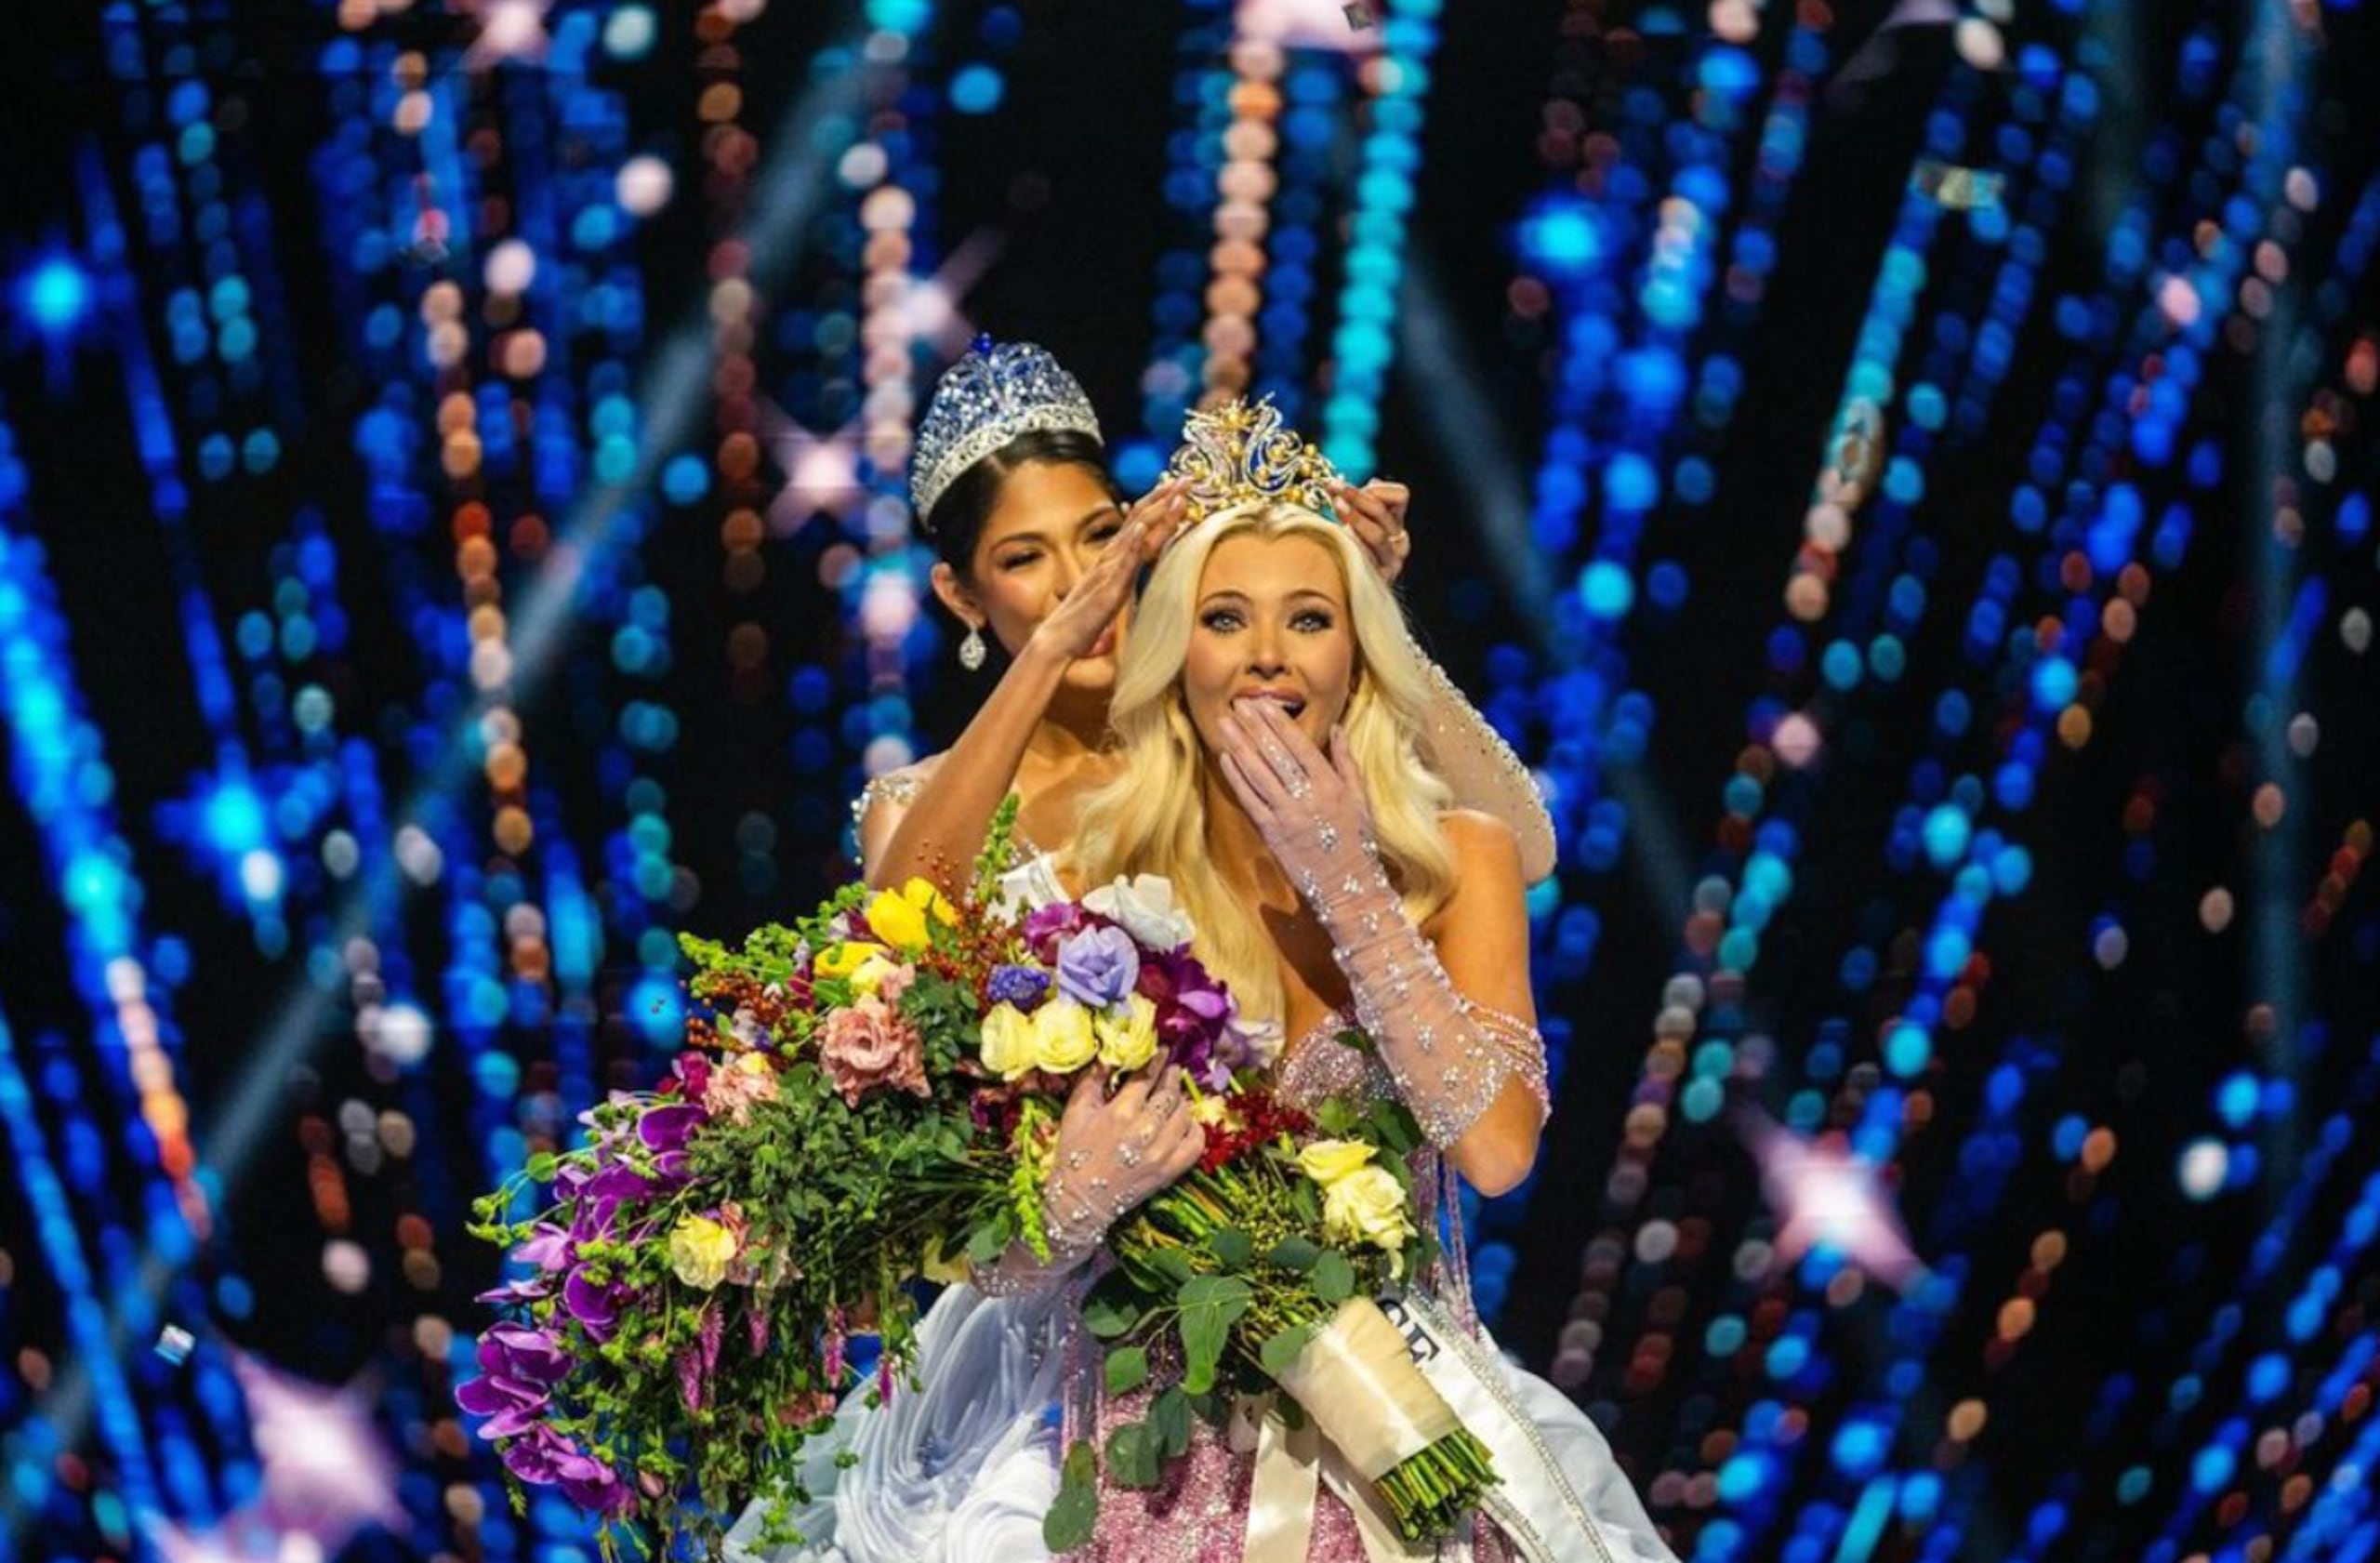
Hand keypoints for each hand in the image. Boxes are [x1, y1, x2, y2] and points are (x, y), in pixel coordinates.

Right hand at [1025, 481, 1188, 663]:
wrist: (1059, 638)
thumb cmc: (1085, 618)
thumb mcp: (1112, 590)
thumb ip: (1125, 573)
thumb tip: (1140, 561)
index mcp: (1113, 558)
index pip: (1139, 522)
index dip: (1159, 503)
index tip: (1178, 487)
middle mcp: (1110, 558)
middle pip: (1140, 520)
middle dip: (1164, 498)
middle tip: (1185, 480)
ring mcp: (1108, 571)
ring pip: (1135, 536)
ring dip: (1155, 514)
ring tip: (1173, 495)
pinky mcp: (1107, 589)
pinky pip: (1121, 565)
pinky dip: (1132, 545)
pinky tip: (1142, 529)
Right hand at [1043, 1060, 1203, 1251]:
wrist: (1080, 1200)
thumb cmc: (1073, 1153)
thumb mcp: (1075, 1111)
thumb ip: (1092, 1079)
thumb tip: (1109, 1053)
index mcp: (1119, 1112)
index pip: (1147, 1077)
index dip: (1157, 1060)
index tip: (1163, 1051)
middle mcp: (1144, 1130)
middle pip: (1169, 1093)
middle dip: (1172, 1076)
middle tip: (1172, 1068)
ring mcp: (1161, 1152)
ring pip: (1184, 1114)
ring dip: (1181, 1100)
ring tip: (1175, 1095)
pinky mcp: (1170, 1171)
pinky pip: (1195, 1143)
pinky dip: (1194, 1129)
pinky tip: (1185, 1123)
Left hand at [1215, 701, 1384, 928]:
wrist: (1348, 885)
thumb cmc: (1358, 841)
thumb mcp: (1360, 798)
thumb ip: (1346, 761)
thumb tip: (1337, 728)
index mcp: (1331, 784)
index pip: (1299, 744)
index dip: (1278, 722)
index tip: (1263, 703)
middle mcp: (1308, 796)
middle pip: (1275, 754)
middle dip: (1254, 726)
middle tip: (1237, 704)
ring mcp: (1287, 814)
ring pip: (1258, 773)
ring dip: (1239, 745)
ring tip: (1225, 723)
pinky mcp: (1272, 833)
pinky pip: (1250, 800)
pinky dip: (1237, 778)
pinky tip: (1226, 758)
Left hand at [1334, 480, 1411, 582]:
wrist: (1346, 592)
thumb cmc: (1348, 552)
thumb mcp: (1357, 523)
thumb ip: (1364, 503)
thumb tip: (1374, 481)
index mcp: (1395, 523)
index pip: (1400, 496)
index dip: (1376, 488)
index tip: (1349, 487)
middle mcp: (1398, 542)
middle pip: (1383, 511)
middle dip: (1356, 496)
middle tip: (1333, 487)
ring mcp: (1391, 562)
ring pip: (1377, 534)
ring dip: (1354, 517)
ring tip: (1335, 506)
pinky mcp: (1381, 580)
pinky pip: (1367, 558)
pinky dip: (1353, 545)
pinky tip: (1338, 536)